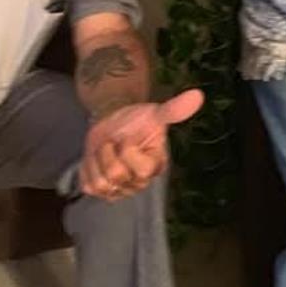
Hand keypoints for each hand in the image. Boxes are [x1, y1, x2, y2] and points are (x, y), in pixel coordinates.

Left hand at [81, 89, 203, 200]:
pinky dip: (87, 168)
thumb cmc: (137, 120)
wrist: (113, 121)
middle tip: (114, 141)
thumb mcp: (155, 112)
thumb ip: (174, 110)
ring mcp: (119, 190)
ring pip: (100, 183)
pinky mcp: (100, 191)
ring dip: (97, 160)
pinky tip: (96, 158)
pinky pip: (88, 186)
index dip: (129, 149)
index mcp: (155, 167)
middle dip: (109, 152)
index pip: (141, 169)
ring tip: (105, 150)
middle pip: (117, 176)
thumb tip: (198, 95)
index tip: (128, 135)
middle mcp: (139, 183)